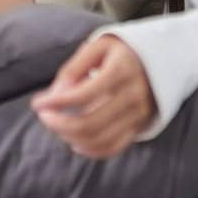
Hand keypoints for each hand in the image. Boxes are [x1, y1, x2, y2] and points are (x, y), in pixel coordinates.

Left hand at [30, 35, 154, 158]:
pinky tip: (74, 141)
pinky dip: (90, 150)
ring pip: (99, 140)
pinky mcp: (139, 126)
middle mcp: (133, 95)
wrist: (160, 58)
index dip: (56, 102)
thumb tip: (54, 96)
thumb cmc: (120, 52)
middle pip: (90, 123)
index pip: (83, 94)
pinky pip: (113, 148)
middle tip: (43, 116)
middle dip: (59, 124)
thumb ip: (74, 69)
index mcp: (121, 70)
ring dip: (70, 137)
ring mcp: (138, 114)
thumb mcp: (98, 47)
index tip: (37, 103)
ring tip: (56, 124)